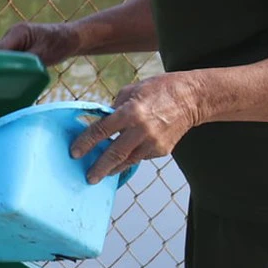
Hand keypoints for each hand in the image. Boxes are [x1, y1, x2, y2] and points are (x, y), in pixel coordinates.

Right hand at [0, 21, 80, 66]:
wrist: (72, 37)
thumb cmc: (60, 45)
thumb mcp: (42, 56)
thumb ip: (24, 63)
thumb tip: (8, 73)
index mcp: (17, 32)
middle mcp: (11, 34)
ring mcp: (13, 40)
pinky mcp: (16, 46)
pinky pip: (6, 57)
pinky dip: (6, 67)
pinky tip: (4, 79)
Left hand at [71, 73, 207, 184]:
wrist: (192, 98)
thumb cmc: (160, 90)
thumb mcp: (132, 91)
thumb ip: (114, 108)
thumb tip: (101, 121)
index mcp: (130, 112)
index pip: (101, 130)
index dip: (85, 143)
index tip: (75, 153)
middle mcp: (141, 130)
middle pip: (114, 154)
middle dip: (98, 168)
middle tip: (88, 177)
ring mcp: (153, 142)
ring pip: (127, 161)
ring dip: (113, 169)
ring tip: (102, 174)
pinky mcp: (162, 150)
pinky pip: (141, 157)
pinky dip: (131, 158)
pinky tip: (124, 159)